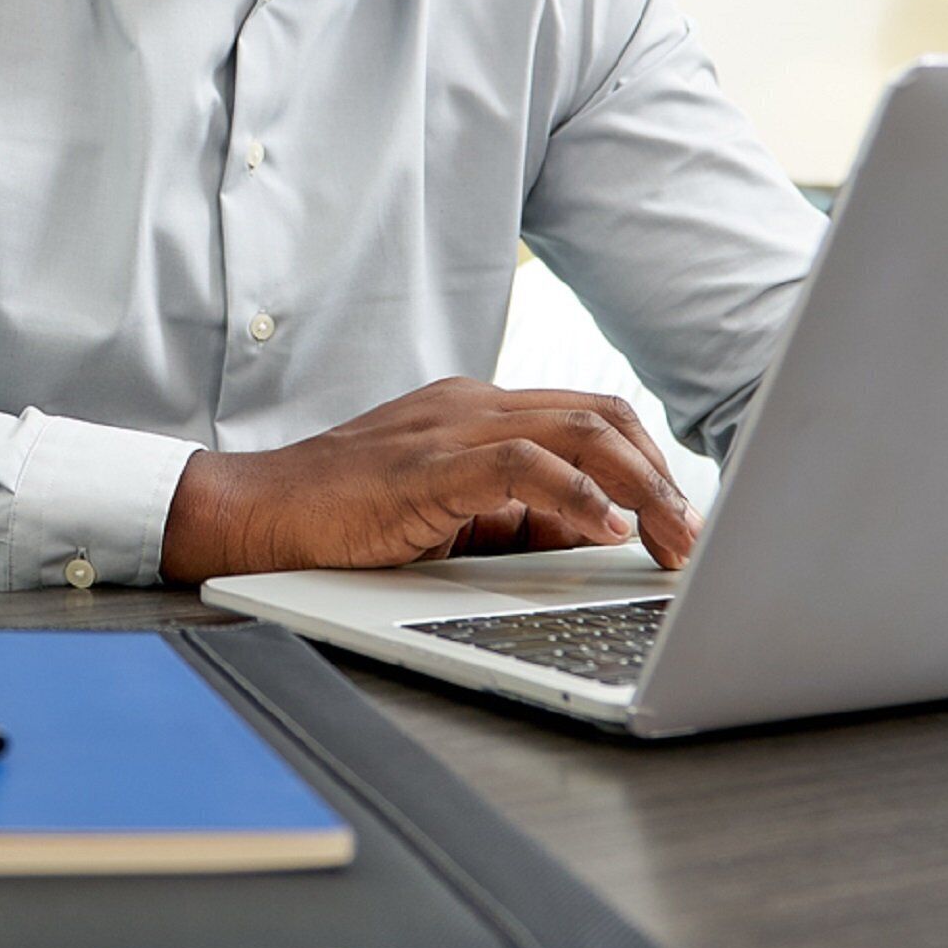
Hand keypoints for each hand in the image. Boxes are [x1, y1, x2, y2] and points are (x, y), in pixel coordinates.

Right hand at [159, 378, 700, 584]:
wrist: (252, 516)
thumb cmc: (339, 522)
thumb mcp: (448, 518)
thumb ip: (519, 519)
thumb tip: (601, 533)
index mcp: (476, 412)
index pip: (591, 418)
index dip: (650, 466)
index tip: (684, 522)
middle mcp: (470, 405)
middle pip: (601, 417)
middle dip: (663, 478)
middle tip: (695, 542)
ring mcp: (447, 428)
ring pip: (578, 431)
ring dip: (642, 489)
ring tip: (673, 542)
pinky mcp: (424, 465)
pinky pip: (521, 466)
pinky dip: (577, 497)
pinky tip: (608, 530)